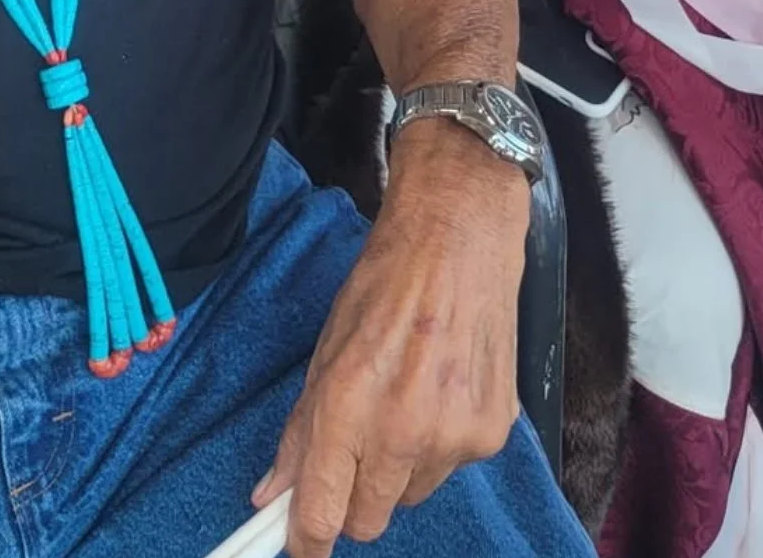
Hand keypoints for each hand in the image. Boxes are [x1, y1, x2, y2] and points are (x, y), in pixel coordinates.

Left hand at [254, 136, 524, 552]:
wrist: (460, 236)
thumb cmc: (385, 281)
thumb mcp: (326, 350)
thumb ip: (300, 432)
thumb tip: (272, 496)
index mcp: (348, 404)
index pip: (323, 514)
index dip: (307, 540)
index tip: (302, 543)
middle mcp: (403, 430)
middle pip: (369, 521)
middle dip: (353, 499)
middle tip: (355, 452)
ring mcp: (454, 437)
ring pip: (411, 494)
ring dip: (400, 467)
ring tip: (406, 398)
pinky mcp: (491, 434)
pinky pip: (451, 468)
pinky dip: (440, 443)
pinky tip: (442, 388)